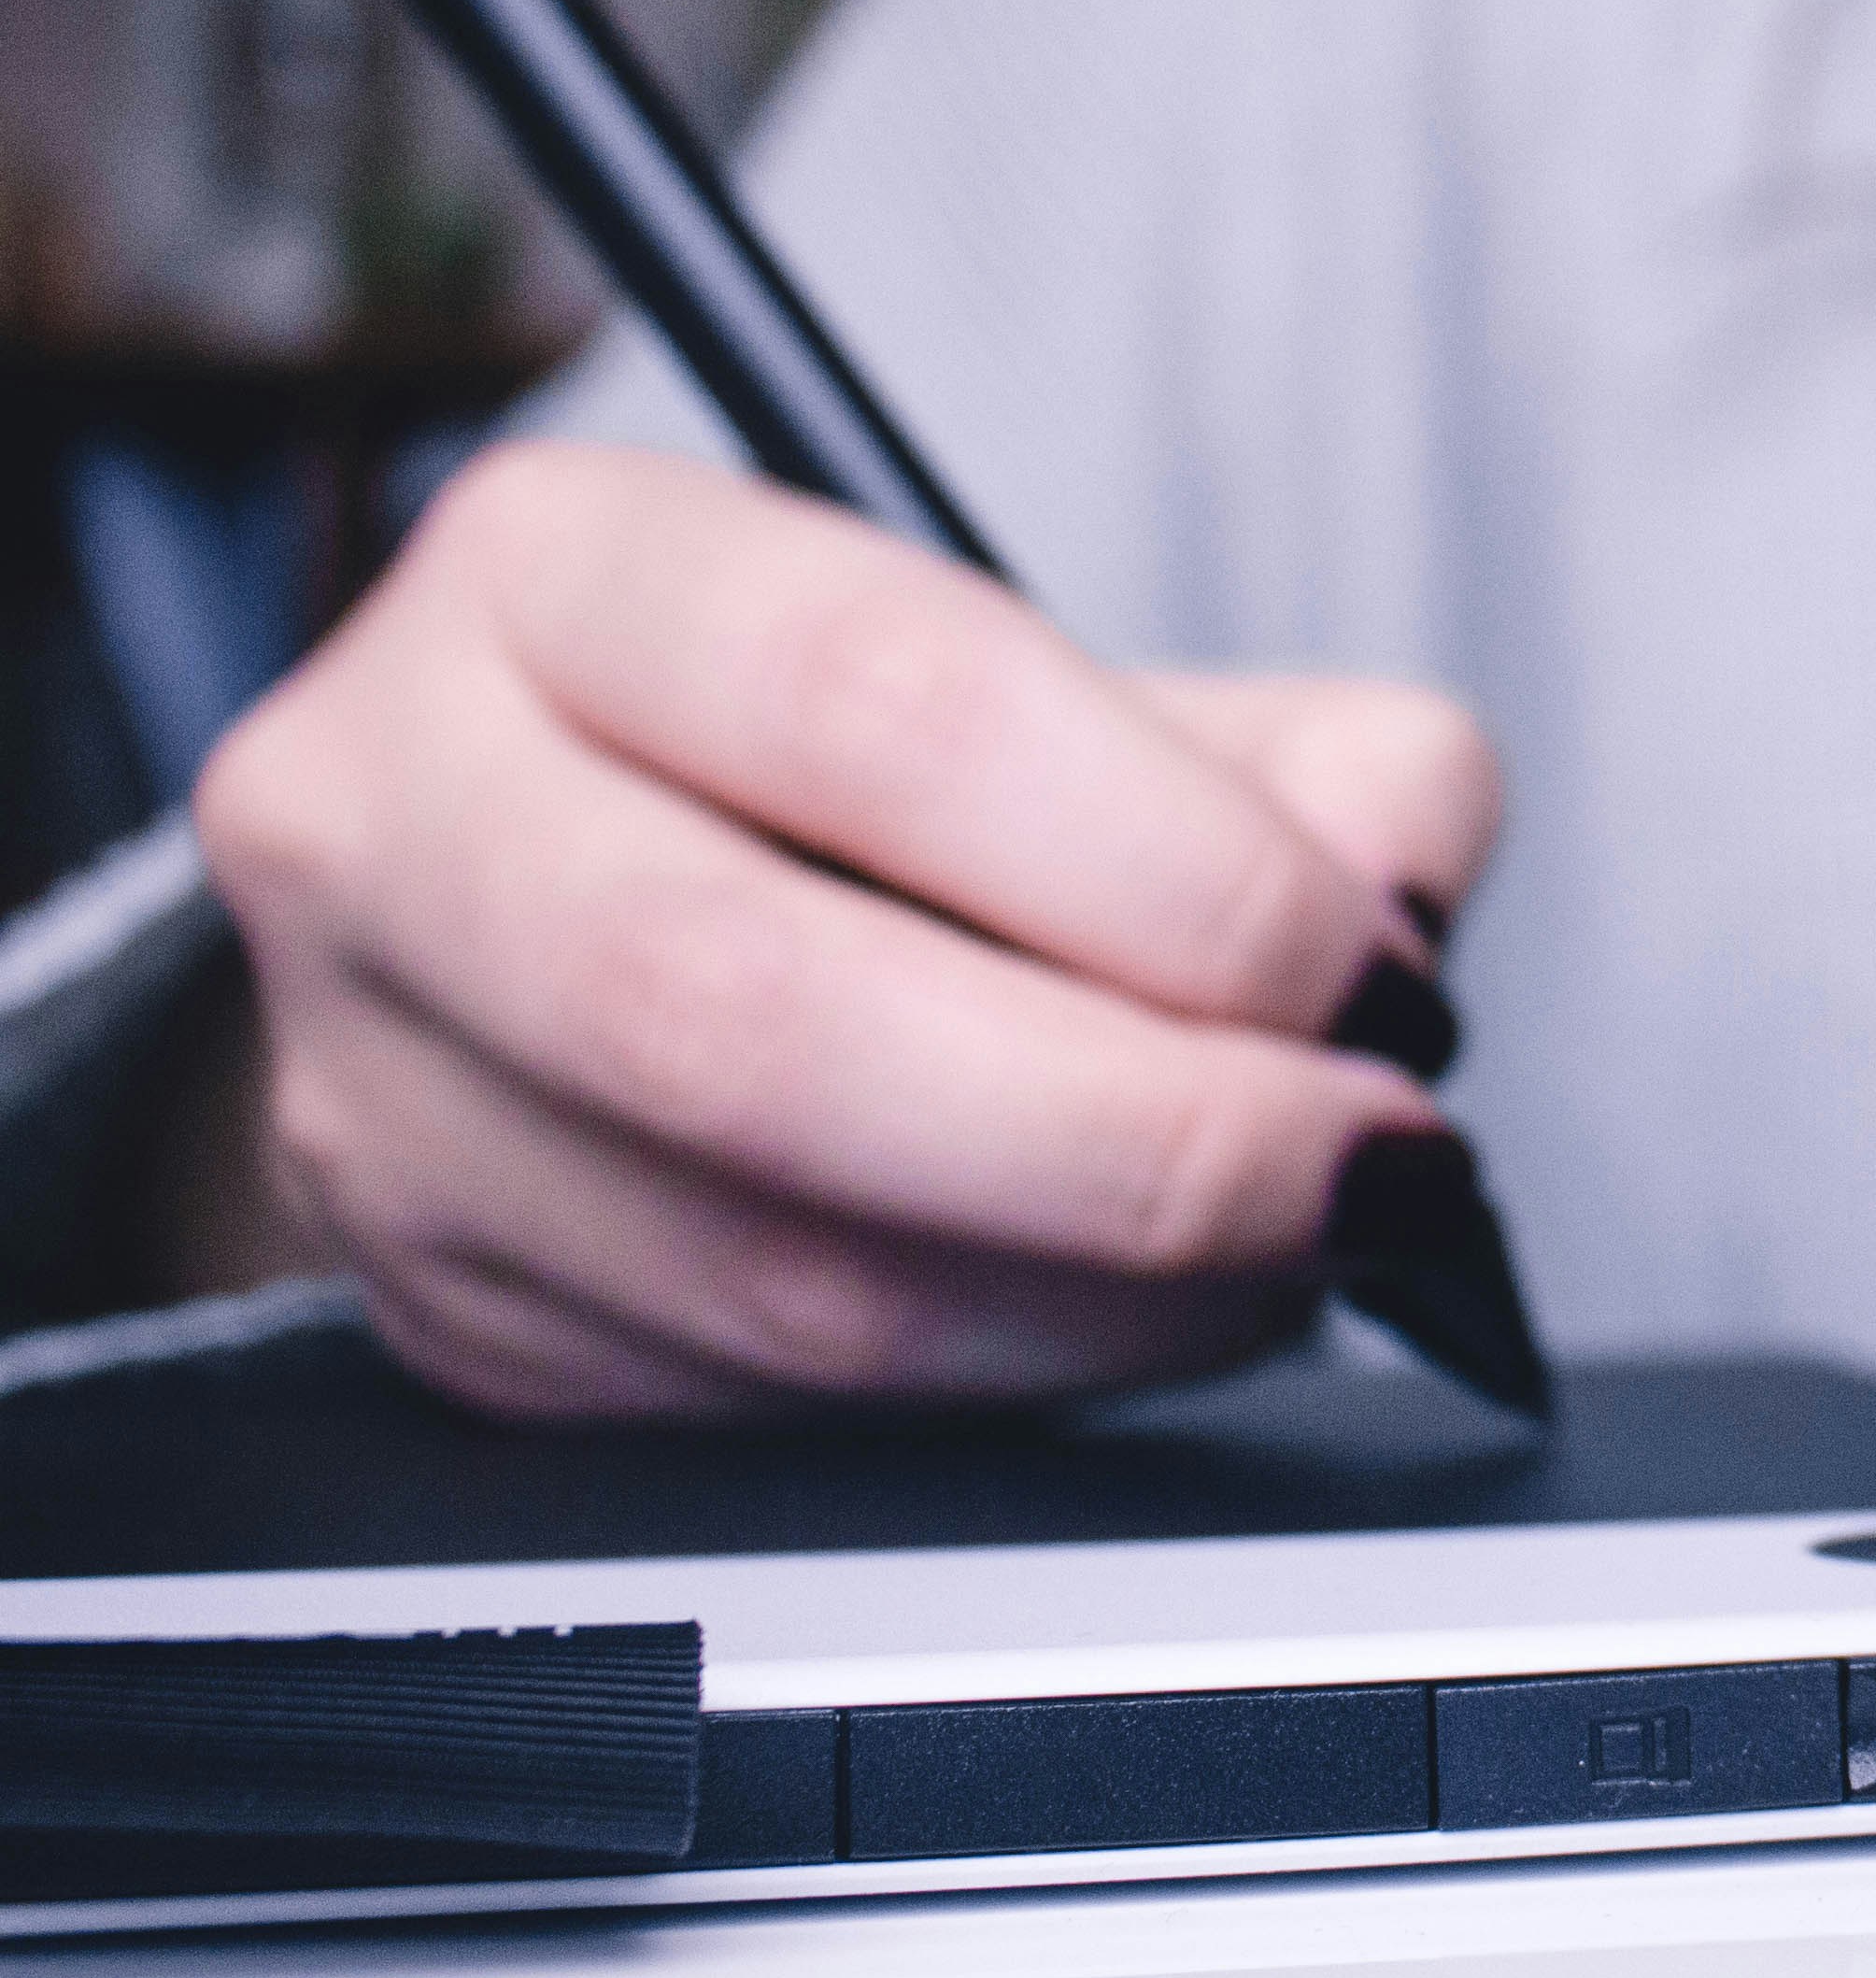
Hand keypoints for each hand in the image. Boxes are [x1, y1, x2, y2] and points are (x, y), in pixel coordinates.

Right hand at [192, 441, 1503, 1419]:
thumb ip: (1306, 758)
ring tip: (1290, 1248)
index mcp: (561, 571)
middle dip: (1139, 1135)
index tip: (1369, 973)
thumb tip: (1397, 897)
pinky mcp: (449, 1307)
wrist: (594, 896)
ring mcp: (376, 1087)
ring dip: (1108, 1301)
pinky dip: (1016, 1384)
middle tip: (1359, 1163)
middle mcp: (398, 812)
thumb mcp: (1093, 683)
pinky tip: (1133, 1314)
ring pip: (771, 1271)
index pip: (882, 707)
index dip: (1178, 872)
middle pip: (761, 1022)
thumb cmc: (869, 778)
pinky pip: (764, 1406)